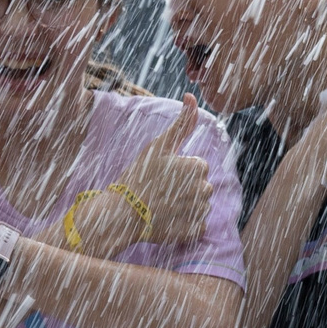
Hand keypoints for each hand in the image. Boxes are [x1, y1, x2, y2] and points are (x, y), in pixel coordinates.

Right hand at [91, 96, 213, 252]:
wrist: (122, 214)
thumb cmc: (138, 176)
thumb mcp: (159, 146)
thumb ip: (181, 123)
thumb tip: (192, 96)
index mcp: (198, 167)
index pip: (197, 166)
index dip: (179, 170)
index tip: (162, 175)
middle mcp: (204, 189)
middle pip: (201, 186)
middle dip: (185, 188)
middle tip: (160, 191)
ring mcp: (200, 212)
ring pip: (200, 206)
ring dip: (186, 207)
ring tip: (163, 206)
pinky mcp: (195, 232)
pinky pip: (197, 226)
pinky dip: (185, 225)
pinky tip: (168, 221)